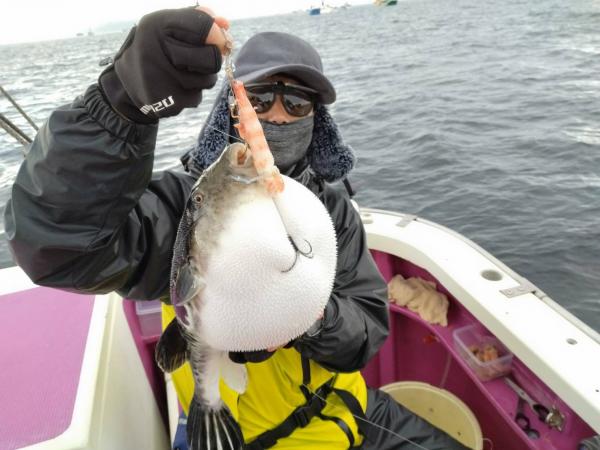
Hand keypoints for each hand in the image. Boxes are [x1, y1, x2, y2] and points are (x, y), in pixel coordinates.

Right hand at [99, 7, 229, 122]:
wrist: (128, 82)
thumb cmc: (157, 47)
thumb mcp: (169, 24)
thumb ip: (197, 18)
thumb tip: (225, 24)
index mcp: (158, 25)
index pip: (203, 27)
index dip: (216, 34)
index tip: (216, 38)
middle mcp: (158, 51)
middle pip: (212, 59)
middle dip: (213, 59)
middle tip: (201, 58)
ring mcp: (164, 79)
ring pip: (208, 80)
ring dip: (203, 77)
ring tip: (183, 72)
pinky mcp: (169, 102)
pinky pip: (197, 97)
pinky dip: (191, 93)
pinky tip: (175, 87)